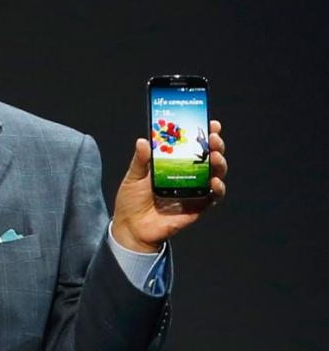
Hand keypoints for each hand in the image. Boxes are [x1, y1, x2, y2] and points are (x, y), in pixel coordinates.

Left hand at [112, 120, 227, 251]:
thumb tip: (143, 141)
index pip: (191, 145)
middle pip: (208, 157)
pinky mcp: (197, 206)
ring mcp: (194, 190)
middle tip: (213, 138)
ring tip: (215, 157)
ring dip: (219, 164)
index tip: (209, 122)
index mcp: (172, 163)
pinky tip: (214, 182)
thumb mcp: (133, 176)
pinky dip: (218, 189)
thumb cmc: (132, 200)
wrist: (131, 227)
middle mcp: (187, 174)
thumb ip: (140, 160)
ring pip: (215, 174)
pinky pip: (214, 197)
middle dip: (215, 145)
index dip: (202, 133)